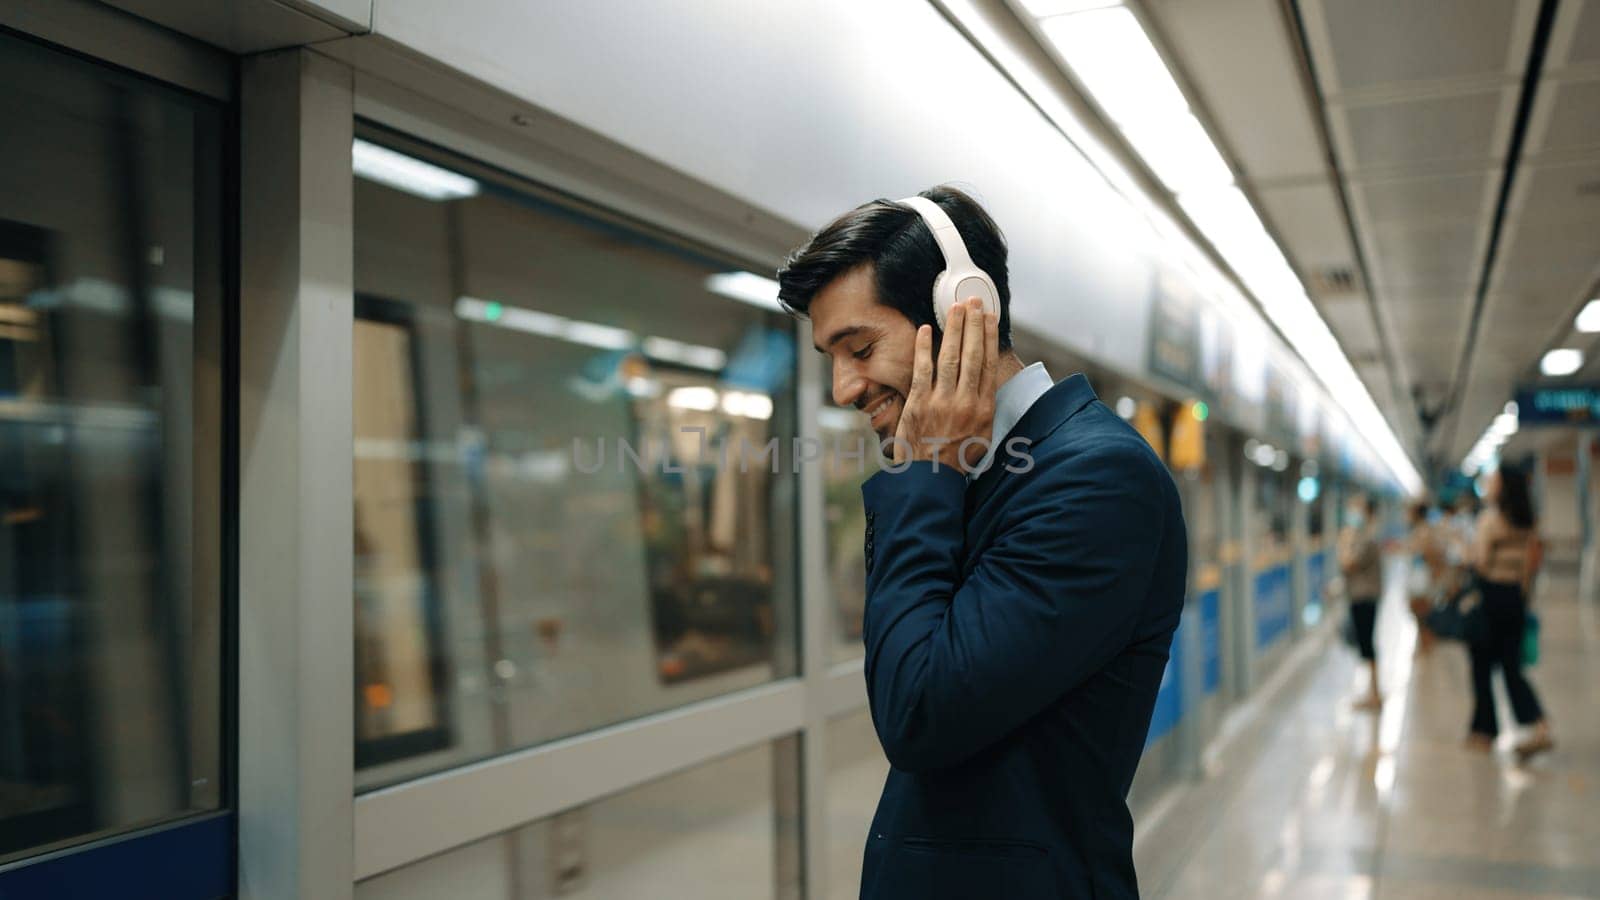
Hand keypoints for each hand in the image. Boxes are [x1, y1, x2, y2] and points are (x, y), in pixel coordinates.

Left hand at [892, 297, 998, 472]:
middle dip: (974, 325)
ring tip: (956, 308)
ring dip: (954, 330)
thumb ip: (984, 407)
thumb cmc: (957, 458)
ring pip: (950, 357)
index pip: (987, 364)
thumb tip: (987, 381)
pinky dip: (924, 348)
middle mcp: (965, 402)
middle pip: (971, 355)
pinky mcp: (918, 404)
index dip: (989, 337)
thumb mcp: (982, 435)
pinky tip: (927, 330)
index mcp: (983, 408)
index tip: (990, 317)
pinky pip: (922, 370)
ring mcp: (941, 401)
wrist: (931, 479)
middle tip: (974, 302)